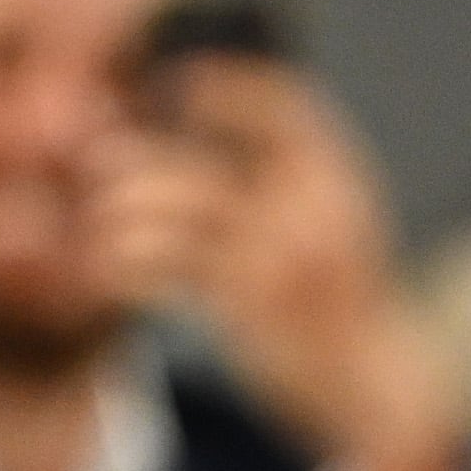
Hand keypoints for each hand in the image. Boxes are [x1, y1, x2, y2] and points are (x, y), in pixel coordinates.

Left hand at [100, 55, 464, 470]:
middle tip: (94, 161)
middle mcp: (312, 205)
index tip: (166, 85)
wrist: (376, 385)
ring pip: (173, 209)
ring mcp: (281, 255)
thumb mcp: (333, 222)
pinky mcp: (250, 305)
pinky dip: (124, 264)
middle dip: (133, 159)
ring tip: (95, 219)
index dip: (217, 86)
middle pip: (198, 162)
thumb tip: (199, 115)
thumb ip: (285, 175)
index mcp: (337, 174)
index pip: (276, 102)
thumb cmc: (340, 301)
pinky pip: (163, 266)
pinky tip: (108, 268)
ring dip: (117, 212)